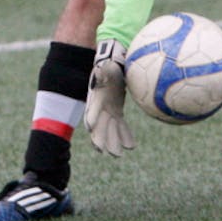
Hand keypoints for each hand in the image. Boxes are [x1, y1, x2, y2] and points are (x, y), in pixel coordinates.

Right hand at [84, 39, 134, 155]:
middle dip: (100, 138)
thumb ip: (103, 70)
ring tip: (118, 154)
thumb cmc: (110, 66)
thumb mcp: (106, 66)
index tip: (91, 127)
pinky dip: (124, 136)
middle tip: (104, 151)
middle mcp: (99, 108)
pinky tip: (131, 146)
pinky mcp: (116, 112)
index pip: (92, 109)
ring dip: (113, 142)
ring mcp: (107, 111)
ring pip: (109, 129)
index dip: (91, 117)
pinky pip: (119, 126)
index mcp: (96, 98)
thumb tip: (100, 67)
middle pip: (99, 125)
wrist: (113, 67)